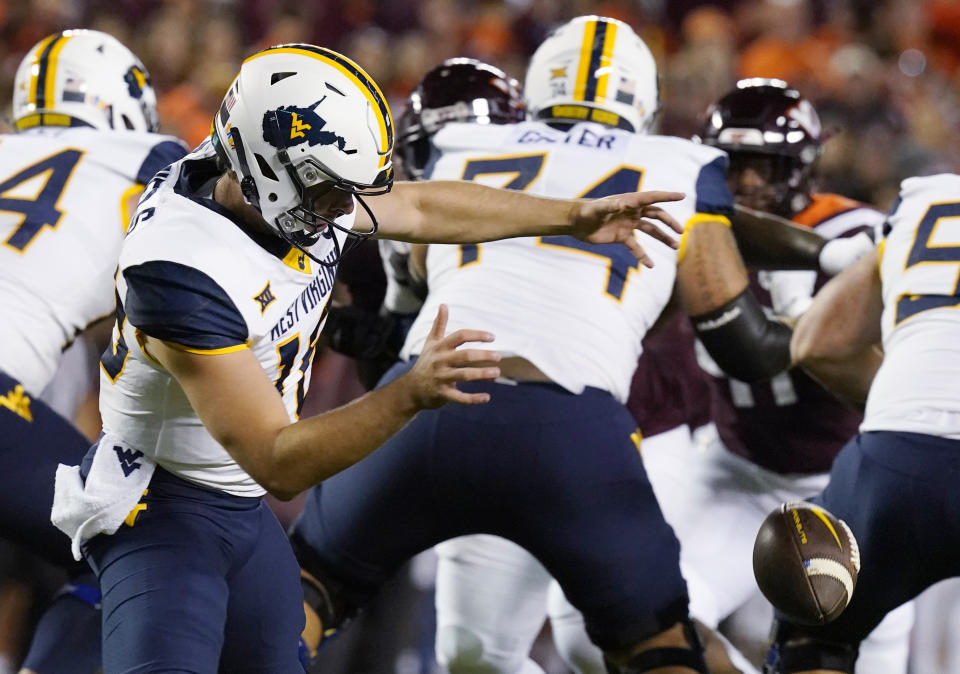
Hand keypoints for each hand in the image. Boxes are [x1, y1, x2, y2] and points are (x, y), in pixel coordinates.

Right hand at [403, 304, 500, 408]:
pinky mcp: (442, 394)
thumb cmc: (425, 363)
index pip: (460, 336)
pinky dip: (473, 398)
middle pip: (464, 355)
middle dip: (483, 355)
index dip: (476, 335)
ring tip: (496, 373)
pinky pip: (459, 397)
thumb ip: (439, 325)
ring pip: (464, 375)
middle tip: (499, 356)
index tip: (492, 337)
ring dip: (482, 374)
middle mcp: (440, 362)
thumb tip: (444, 304)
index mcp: (440, 348)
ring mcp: (440, 378)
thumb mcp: (431, 343)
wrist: (410, 390)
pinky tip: (486, 397)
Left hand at [570, 191, 684, 267]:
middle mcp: (632, 212)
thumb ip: (610, 206)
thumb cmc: (586, 211)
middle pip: (656, 215)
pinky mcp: (622, 237)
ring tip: (676, 246)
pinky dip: (643, 255)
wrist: (576, 223)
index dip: (667, 196)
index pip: (652, 197)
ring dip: (663, 238)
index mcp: (629, 201)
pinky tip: (651, 265)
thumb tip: (623, 204)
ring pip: (651, 231)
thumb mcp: (597, 209)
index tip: (682, 195)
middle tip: (681, 231)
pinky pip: (636, 247)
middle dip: (669, 222)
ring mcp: (628, 225)